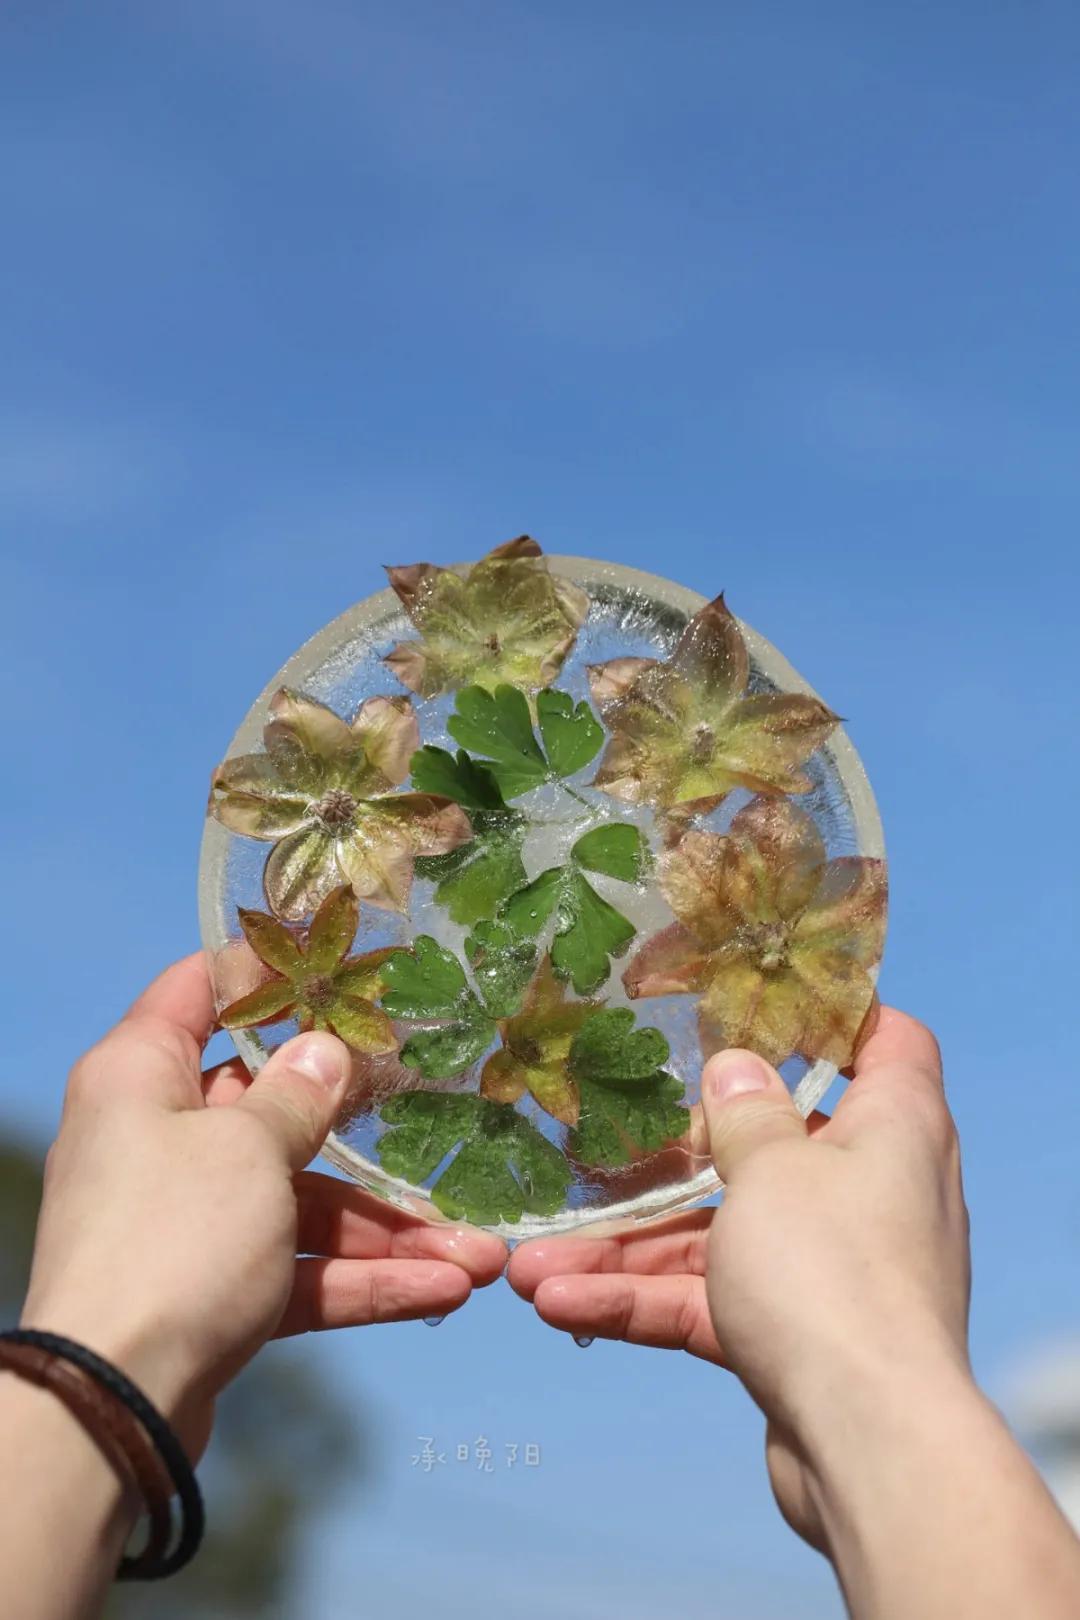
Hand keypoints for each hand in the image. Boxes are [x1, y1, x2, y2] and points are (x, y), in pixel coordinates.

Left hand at [21, 954, 506, 1458]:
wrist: (112, 1407)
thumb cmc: (172, 1239)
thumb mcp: (246, 1148)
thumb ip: (298, 1095)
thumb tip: (327, 1049)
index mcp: (143, 1074)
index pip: (202, 990)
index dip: (270, 969)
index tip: (347, 960)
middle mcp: (162, 1136)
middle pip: (275, 1107)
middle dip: (371, 1128)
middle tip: (448, 1107)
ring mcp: (191, 1218)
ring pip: (305, 1204)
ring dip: (390, 1230)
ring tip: (483, 1257)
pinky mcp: (215, 1290)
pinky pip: (299, 1270)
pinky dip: (364, 1281)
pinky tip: (444, 1293)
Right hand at [509, 1008, 969, 1548]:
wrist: (869, 1444)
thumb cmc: (833, 1275)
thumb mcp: (774, 1168)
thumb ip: (746, 1112)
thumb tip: (737, 1066)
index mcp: (894, 1126)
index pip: (888, 1041)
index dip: (836, 1012)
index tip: (760, 998)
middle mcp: (869, 1189)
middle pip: (770, 1144)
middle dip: (671, 1152)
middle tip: (596, 1142)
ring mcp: (830, 1268)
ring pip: (718, 1236)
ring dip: (626, 1248)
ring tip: (530, 1261)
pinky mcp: (796, 1336)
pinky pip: (710, 1302)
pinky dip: (643, 1301)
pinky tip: (559, 1305)